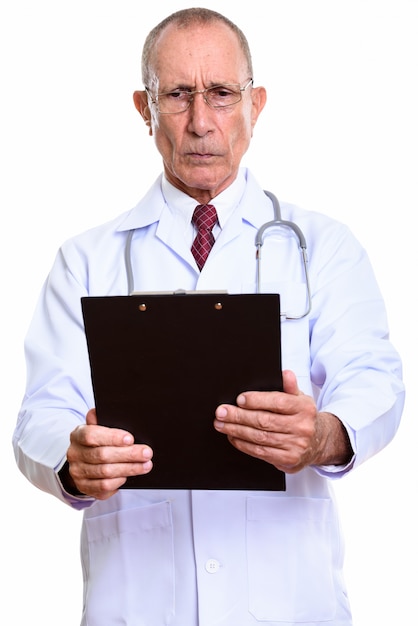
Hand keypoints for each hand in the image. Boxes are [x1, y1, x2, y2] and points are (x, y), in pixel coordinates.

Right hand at [64, 409, 152, 498]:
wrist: (83, 462)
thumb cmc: (96, 441)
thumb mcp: (97, 427)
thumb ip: (101, 419)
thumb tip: (101, 410)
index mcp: (77, 435)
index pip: (91, 435)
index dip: (112, 437)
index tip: (130, 438)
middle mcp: (75, 454)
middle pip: (102, 455)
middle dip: (128, 454)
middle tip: (146, 452)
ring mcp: (78, 472)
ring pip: (105, 473)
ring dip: (129, 469)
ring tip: (146, 465)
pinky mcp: (85, 487)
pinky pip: (104, 487)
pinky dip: (119, 481)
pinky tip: (130, 475)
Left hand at [214, 370, 351, 472]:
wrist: (317, 442)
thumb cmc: (302, 417)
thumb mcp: (300, 398)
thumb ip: (290, 386)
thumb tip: (285, 373)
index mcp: (304, 408)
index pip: (278, 402)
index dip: (257, 400)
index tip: (239, 399)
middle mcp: (302, 427)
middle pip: (265, 421)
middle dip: (239, 416)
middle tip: (221, 412)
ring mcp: (296, 445)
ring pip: (260, 437)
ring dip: (236, 430)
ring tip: (221, 424)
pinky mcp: (288, 460)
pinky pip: (261, 452)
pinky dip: (244, 444)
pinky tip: (233, 436)